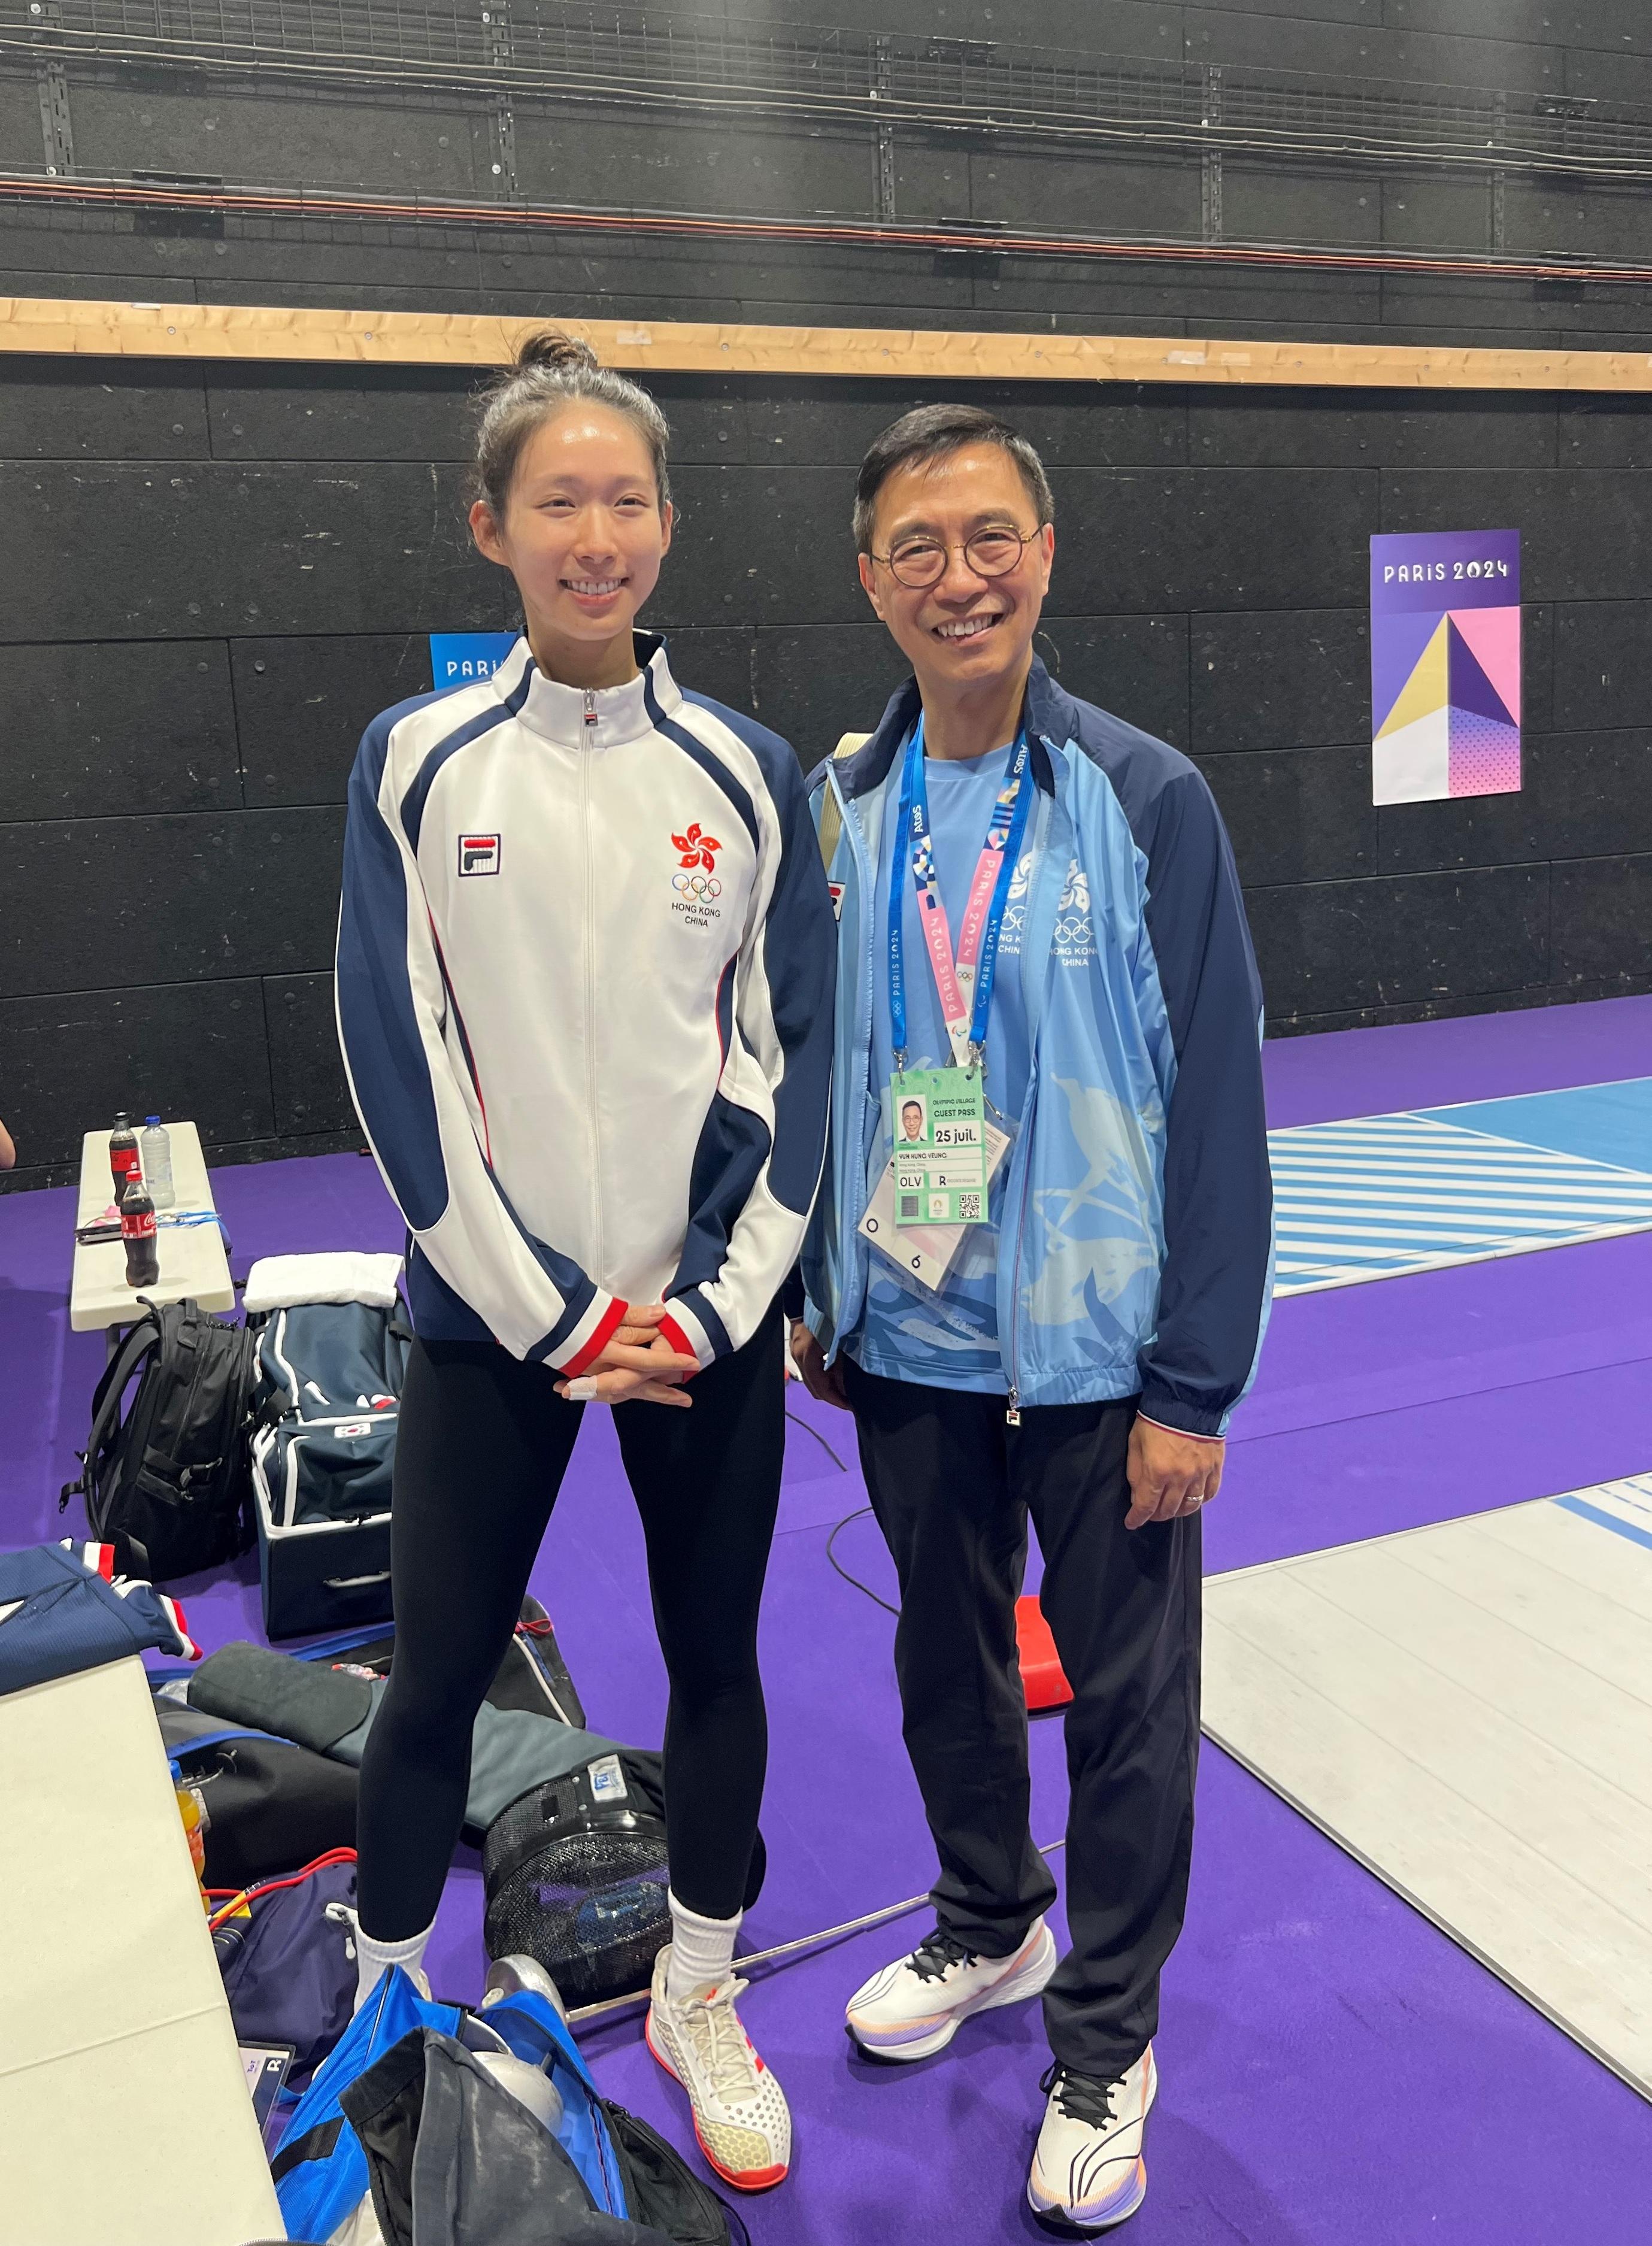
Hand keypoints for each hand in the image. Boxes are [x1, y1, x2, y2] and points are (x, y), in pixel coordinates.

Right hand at [554, 1304, 698, 1408]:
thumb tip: (661, 1315)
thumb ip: (633, 1317)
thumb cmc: (573, 1314)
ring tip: (666, 1398)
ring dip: (644, 1395)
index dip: (671, 1362)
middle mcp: (602, 1371)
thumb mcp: (605, 1311)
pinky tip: (628, 1394)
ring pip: (623, 1391)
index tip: (693, 1363)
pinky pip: (606, 1390)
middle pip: (638, 1387)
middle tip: (686, 1401)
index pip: (647, 1362)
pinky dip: (620, 1393)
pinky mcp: (582, 1375)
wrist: (538, 1320)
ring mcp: (591, 1376)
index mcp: (610, 1354)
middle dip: (663, 1394)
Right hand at [789, 1320, 848, 1409]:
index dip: (835, 1399)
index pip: (820, 1387)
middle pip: (813, 1387)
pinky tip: (837, 1373)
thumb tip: (845, 1386)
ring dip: (828, 1385)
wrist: (808, 1294)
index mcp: (808, 1356)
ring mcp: (796, 1353)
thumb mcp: (839, 1340)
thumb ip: (841, 1364)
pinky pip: (811, 1369)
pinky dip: (824, 1375)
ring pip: (812, 1379)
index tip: (850, 1405)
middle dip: (832, 1395)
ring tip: (846, 1388)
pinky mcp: (798, 1348)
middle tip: (850, 1399)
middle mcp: (799, 1357)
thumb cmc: (828, 1315)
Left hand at [1125, 1416, 1223, 1529]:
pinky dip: (1201, 1500)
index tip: (1131, 1523)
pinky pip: (1210, 1493)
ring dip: (1177, 1511)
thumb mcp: (1135, 1442)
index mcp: (1157, 1472)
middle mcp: (1180, 1479)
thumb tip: (1137, 1494)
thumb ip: (1135, 1471)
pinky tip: (1193, 1499)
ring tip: (1171, 1508)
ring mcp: (1200, 1474)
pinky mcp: (1215, 1467)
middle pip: (1168, 1510)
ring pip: (1190, 1506)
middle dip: (1156, 1515)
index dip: (1137, 1518)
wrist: (1188, 1399)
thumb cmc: (1155, 1419)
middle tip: (1150, 1513)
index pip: (1146, 1506)